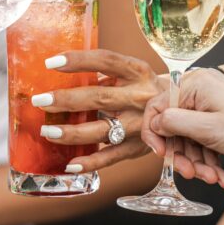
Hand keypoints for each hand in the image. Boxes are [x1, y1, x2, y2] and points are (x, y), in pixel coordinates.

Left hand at [35, 49, 161, 171]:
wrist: (183, 108)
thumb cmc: (144, 88)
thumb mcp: (131, 73)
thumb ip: (103, 75)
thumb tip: (61, 76)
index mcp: (137, 72)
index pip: (106, 60)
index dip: (78, 60)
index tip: (50, 62)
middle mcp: (139, 97)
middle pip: (99, 98)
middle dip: (66, 100)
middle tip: (40, 101)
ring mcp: (140, 124)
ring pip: (102, 130)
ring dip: (72, 133)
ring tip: (47, 132)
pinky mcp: (139, 147)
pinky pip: (111, 157)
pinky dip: (90, 162)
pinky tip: (70, 164)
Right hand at [142, 69, 223, 180]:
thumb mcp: (206, 129)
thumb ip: (173, 123)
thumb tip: (154, 123)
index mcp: (194, 85)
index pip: (158, 108)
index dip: (156, 134)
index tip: (162, 155)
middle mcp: (201, 92)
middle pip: (174, 127)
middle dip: (183, 155)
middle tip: (190, 174)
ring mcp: (212, 106)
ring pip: (190, 139)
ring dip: (198, 163)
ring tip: (213, 179)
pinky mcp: (222, 121)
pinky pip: (204, 141)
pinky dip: (210, 160)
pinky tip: (221, 176)